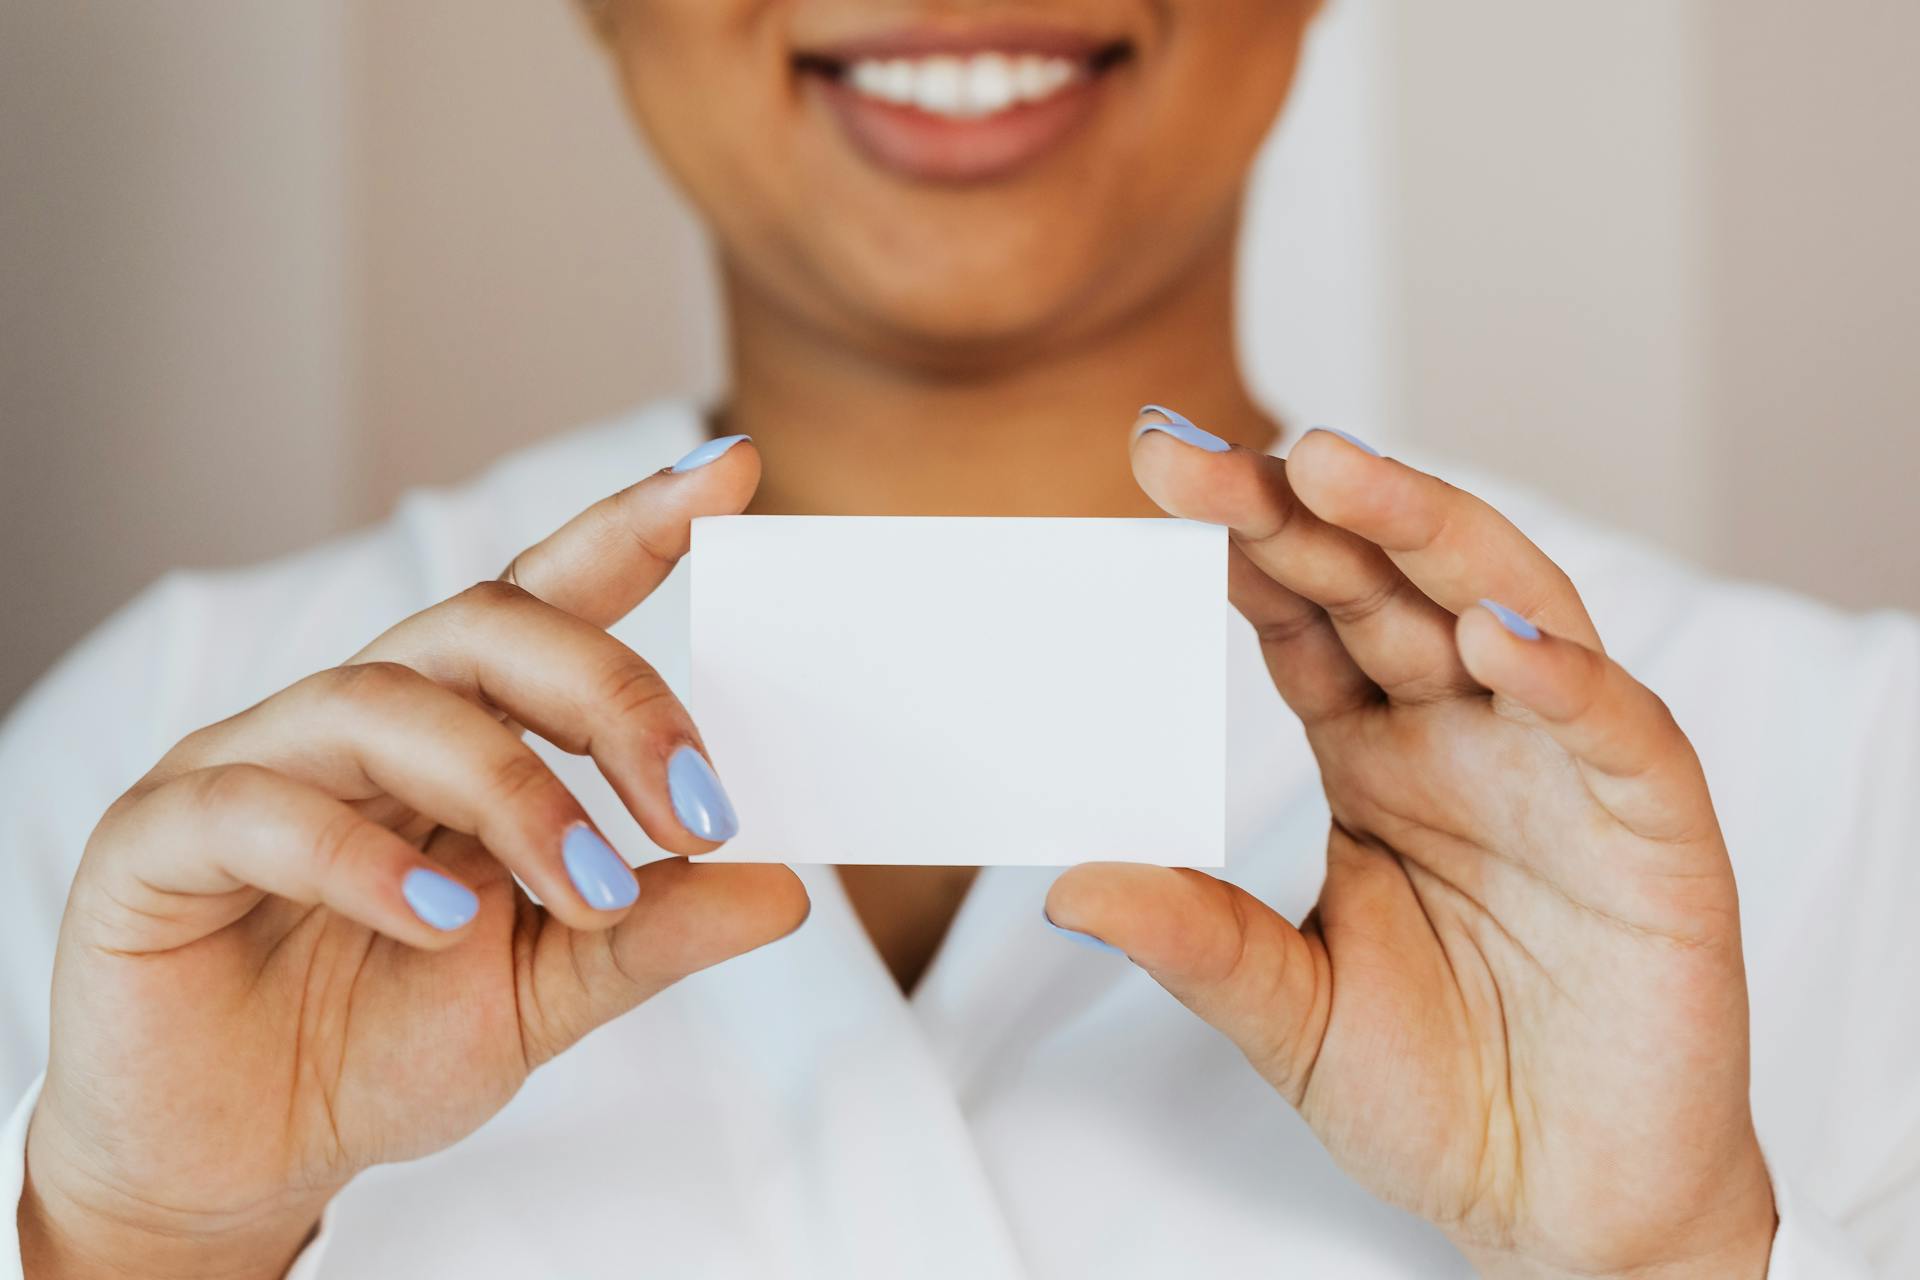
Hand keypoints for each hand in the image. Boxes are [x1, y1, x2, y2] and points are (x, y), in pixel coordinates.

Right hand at [20, 439, 807, 1279]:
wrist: (238, 1162)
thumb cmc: (387, 1042)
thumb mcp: (548, 987)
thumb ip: (653, 932)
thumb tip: (784, 887)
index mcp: (463, 731)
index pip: (552, 597)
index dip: (635, 525)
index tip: (733, 473)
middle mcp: (364, 720)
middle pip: (485, 627)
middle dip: (611, 698)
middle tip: (700, 809)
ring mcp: (253, 764)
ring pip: (383, 703)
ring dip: (509, 791)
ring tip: (588, 888)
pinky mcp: (159, 841)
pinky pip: (259, 808)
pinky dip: (363, 859)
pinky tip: (442, 922)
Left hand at [1047, 415, 1775, 1277]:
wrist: (1567, 1201)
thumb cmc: (1437, 1093)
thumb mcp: (1290, 1014)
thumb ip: (1196, 944)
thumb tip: (1064, 887)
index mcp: (1374, 752)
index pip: (1301, 615)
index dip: (1239, 542)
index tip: (1153, 473)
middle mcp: (1463, 731)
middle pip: (1385, 583)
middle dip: (1302, 508)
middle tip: (1196, 454)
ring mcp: (1559, 764)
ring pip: (1504, 605)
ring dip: (1425, 533)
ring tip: (1336, 473)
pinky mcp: (1653, 824)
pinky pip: (1611, 724)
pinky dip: (1558, 673)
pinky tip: (1486, 636)